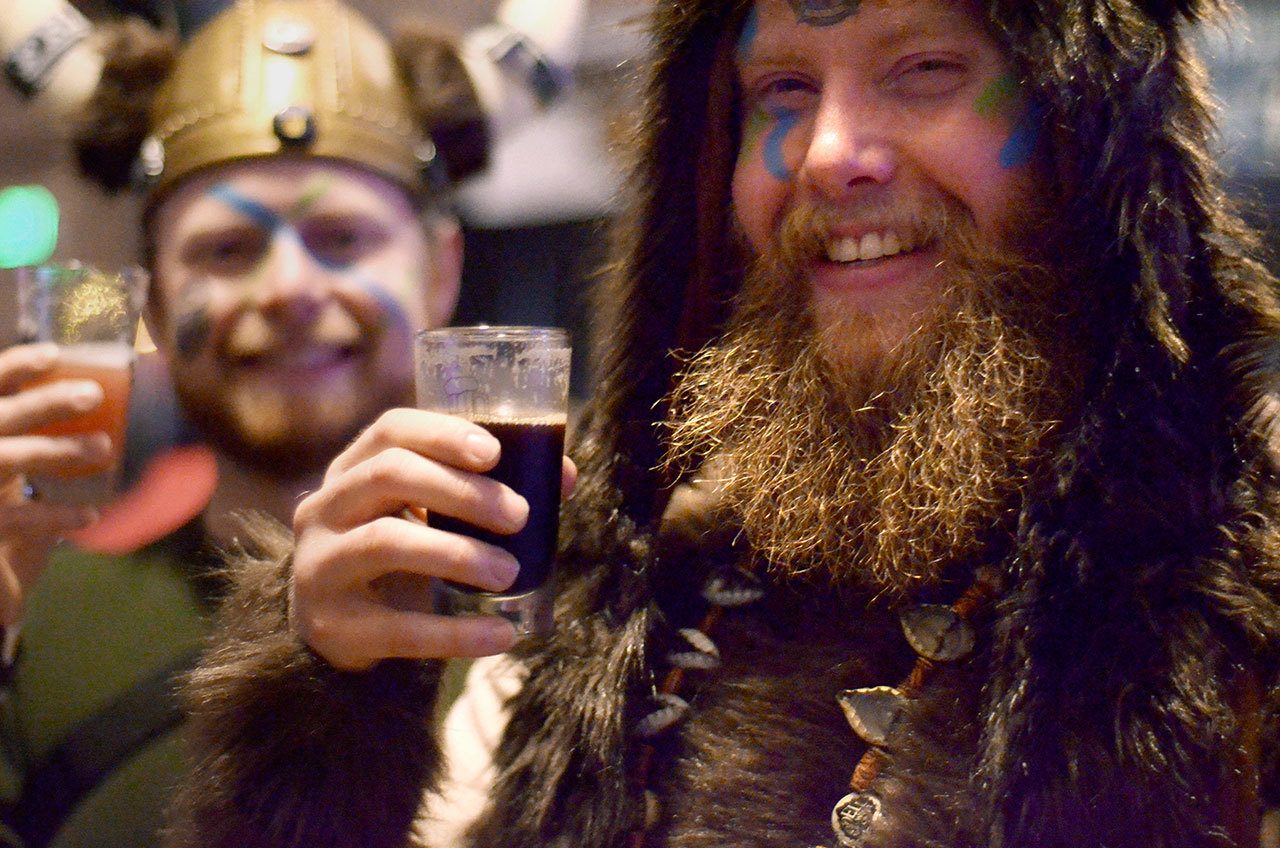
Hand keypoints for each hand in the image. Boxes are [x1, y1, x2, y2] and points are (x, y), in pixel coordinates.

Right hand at [0, 343, 108, 624]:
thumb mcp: (5, 451)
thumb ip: (20, 424)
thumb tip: (80, 396)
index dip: (14, 366)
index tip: (54, 353)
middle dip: (44, 403)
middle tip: (93, 394)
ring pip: (9, 459)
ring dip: (58, 451)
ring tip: (105, 447)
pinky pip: (18, 518)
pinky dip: (56, 515)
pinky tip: (91, 515)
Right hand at [290, 407, 576, 670]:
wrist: (337, 628)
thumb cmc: (398, 553)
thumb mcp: (426, 513)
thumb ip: (483, 489)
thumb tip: (563, 476)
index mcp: (350, 469)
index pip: (389, 431)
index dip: (442, 434)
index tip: (494, 452)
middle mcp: (323, 508)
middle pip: (389, 475)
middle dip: (462, 491)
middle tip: (519, 516)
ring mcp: (320, 566)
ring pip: (385, 541)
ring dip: (458, 554)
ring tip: (511, 572)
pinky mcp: (333, 627)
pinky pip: (399, 629)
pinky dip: (456, 634)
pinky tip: (502, 634)